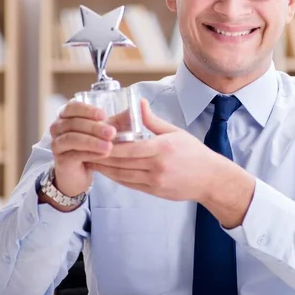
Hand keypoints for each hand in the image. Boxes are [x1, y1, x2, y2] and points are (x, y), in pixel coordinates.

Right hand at [49, 100, 115, 196]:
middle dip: (94, 127)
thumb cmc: (94, 146)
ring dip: (92, 141)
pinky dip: (89, 154)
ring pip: (72, 138)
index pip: (73, 106)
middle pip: (73, 123)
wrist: (80, 172)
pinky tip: (102, 155)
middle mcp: (58, 127)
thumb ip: (120, 119)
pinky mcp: (60, 160)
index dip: (87, 110)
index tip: (104, 115)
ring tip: (109, 146)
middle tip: (112, 132)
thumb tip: (141, 105)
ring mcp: (57, 143)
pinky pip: (73, 154)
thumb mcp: (107, 130)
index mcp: (68, 115)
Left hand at [87, 99, 254, 227]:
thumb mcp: (176, 132)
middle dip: (101, 158)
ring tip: (91, 161)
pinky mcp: (154, 191)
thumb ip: (153, 120)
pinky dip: (116, 178)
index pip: (128, 149)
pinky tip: (107, 171)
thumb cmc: (194, 153)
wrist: (210, 179)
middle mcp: (157, 167)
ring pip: (122, 176)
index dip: (108, 147)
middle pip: (121, 163)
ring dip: (105, 169)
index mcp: (162, 149)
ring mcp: (155, 181)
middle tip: (84, 150)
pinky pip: (130, 184)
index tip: (94, 141)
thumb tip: (138, 103)